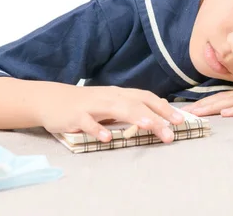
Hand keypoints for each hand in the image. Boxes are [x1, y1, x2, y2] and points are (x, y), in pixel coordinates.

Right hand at [36, 85, 183, 143]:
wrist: (51, 99)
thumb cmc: (85, 103)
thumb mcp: (111, 102)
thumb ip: (132, 106)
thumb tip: (159, 111)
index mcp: (119, 94)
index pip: (146, 98)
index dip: (164, 108)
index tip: (181, 120)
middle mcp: (110, 97)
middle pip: (137, 104)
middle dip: (156, 117)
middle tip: (172, 132)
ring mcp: (93, 105)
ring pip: (118, 109)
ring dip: (136, 117)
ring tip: (151, 127)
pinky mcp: (76, 115)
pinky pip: (88, 123)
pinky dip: (97, 129)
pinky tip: (106, 138)